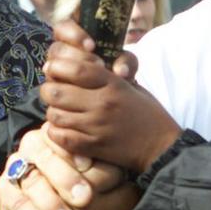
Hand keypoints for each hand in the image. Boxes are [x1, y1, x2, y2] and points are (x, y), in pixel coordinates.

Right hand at [0, 126, 126, 209]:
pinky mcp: (3, 189)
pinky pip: (13, 199)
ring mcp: (16, 167)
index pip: (63, 136)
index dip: (74, 151)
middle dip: (65, 178)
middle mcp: (34, 148)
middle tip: (85, 199)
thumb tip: (125, 169)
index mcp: (56, 137)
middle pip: (46, 156)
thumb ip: (102, 171)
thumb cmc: (79, 201)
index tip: (89, 167)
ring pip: (30, 178)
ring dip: (50, 202)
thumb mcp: (92, 181)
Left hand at [42, 20, 180, 171]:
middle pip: (56, 91)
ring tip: (60, 110)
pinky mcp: (92, 147)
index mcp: (113, 84)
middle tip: (53, 91)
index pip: (76, 68)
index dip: (58, 66)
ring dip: (53, 112)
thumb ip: (108, 74)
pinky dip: (56, 132)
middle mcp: (102, 103)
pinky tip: (63, 128)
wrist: (161, 146)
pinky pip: (60, 137)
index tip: (54, 67)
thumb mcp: (132, 85)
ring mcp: (95, 126)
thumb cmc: (147, 112)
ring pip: (54, 115)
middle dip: (49, 89)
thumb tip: (82, 63)